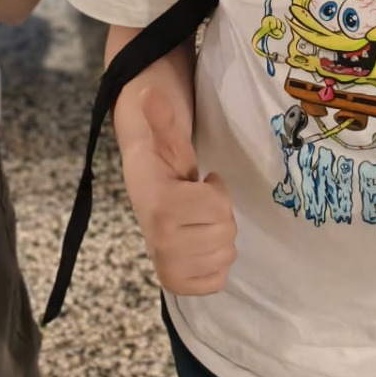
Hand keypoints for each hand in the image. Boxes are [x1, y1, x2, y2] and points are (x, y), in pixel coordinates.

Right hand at [121, 89, 235, 294]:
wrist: (149, 193)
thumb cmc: (164, 166)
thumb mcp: (168, 139)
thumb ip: (162, 118)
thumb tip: (148, 91)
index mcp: (161, 207)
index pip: (218, 208)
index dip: (216, 191)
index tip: (200, 181)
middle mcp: (161, 242)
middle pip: (227, 234)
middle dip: (219, 214)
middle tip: (201, 204)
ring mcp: (168, 267)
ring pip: (226, 256)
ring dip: (219, 238)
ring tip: (200, 222)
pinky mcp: (176, 284)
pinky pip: (217, 282)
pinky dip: (215, 266)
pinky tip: (201, 247)